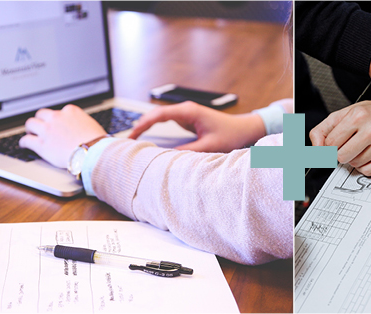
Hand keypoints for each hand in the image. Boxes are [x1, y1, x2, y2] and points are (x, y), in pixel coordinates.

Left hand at [19, 105, 107, 168]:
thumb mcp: (91, 125)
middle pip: (41, 114)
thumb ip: (81, 123)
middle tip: (40, 126)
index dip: (56, 118)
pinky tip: (24, 145)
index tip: (56, 123)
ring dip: (30, 129)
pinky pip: (26, 140)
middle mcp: (57, 117)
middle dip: (40, 120)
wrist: (94, 153)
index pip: (59, 111)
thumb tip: (80, 128)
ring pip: (30, 124)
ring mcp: (48, 130)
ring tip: (31, 134)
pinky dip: (24, 142)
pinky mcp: (41, 144)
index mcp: (70, 111)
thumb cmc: (97, 142)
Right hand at [127, 102, 265, 152]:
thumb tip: (167, 157)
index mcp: (189, 112)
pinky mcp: (187, 119)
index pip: (159, 115)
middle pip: (155, 115)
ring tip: (132, 140)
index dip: (143, 124)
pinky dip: (154, 128)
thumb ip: (188, 151)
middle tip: (126, 140)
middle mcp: (185, 110)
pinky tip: (146, 137)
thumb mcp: (209, 146)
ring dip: (146, 127)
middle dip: (140, 125)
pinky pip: (166, 122)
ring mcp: (185, 114)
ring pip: (159, 118)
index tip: (132, 135)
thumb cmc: (231, 134)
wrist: (244, 129)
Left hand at [310, 90, 370, 175]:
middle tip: (349, 144)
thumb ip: (322, 130)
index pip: (331, 144)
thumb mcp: (342, 114)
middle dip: (342, 153)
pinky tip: (369, 154)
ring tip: (362, 146)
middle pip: (342, 156)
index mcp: (358, 116)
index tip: (337, 140)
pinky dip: (365, 166)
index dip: (331, 144)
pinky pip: (369, 171)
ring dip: (354, 159)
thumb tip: (316, 150)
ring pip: (355, 164)